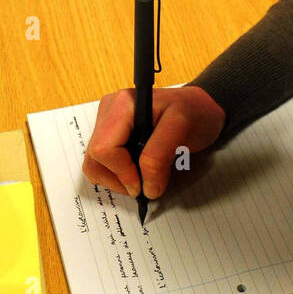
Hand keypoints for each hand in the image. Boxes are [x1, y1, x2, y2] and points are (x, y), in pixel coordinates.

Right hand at [83, 86, 224, 198]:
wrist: (198, 107)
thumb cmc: (193, 111)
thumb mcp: (182, 129)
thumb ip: (159, 158)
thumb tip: (146, 188)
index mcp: (123, 105)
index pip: (104, 149)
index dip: (122, 173)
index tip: (143, 185)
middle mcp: (109, 111)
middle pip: (94, 158)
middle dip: (117, 179)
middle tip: (143, 185)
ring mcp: (107, 122)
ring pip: (94, 163)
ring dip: (116, 179)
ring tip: (142, 178)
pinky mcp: (110, 133)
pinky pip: (102, 161)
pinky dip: (118, 173)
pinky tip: (137, 170)